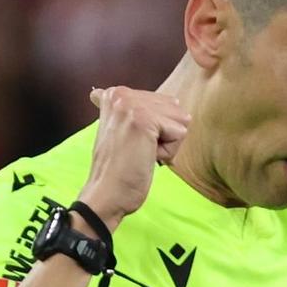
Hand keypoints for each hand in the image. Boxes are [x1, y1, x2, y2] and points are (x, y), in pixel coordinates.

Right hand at [83, 87, 191, 228]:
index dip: (157, 129)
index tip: (131, 143)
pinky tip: (145, 158)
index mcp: (115, 94)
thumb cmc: (119, 168)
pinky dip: (168, 152)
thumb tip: (174, 100)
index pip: (165, 103)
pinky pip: (179, 134)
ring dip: (167, 144)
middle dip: (164, 135)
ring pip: (179, 121)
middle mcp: (121, 93)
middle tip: (137, 150)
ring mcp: (131, 105)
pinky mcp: (144, 120)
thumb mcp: (126, 130)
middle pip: (174, 110)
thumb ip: (143, 111)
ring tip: (141, 153)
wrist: (107, 193)